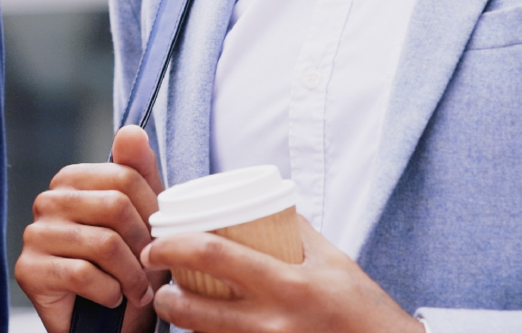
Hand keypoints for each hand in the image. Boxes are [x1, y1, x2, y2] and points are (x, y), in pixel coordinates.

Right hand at [15, 125, 169, 332]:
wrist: (105, 323)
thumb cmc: (125, 266)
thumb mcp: (142, 216)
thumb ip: (138, 170)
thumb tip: (131, 131)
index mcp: (72, 179)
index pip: (126, 177)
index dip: (153, 213)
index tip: (159, 239)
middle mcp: (48, 200)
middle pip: (116, 206)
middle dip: (144, 245)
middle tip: (149, 270)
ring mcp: (34, 233)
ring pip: (104, 243)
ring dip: (131, 276)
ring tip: (135, 290)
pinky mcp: (28, 269)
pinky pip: (84, 274)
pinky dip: (109, 293)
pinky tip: (110, 299)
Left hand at [140, 215, 420, 332]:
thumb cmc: (364, 309)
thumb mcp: (334, 262)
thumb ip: (298, 232)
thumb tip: (266, 202)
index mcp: (289, 284)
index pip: (214, 256)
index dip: (174, 247)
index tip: (157, 244)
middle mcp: (273, 323)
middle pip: (195, 310)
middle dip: (163, 298)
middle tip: (156, 284)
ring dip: (180, 325)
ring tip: (174, 307)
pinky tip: (202, 332)